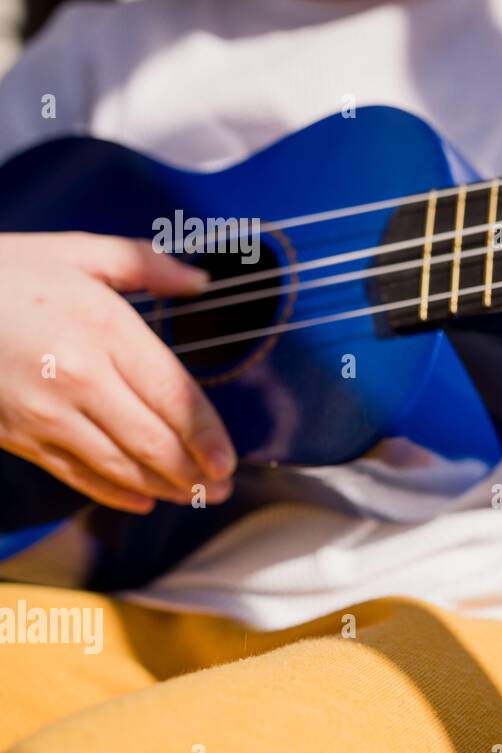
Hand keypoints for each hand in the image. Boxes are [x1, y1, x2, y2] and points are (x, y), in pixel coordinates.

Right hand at [0, 232, 235, 513]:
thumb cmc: (2, 273)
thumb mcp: (76, 252)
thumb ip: (145, 265)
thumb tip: (198, 280)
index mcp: (104, 329)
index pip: (173, 396)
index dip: (208, 436)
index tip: (229, 460)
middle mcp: (80, 378)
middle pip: (153, 441)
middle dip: (194, 473)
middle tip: (222, 488)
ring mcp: (46, 412)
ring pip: (119, 466)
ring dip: (163, 487)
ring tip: (193, 496)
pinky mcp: (19, 435)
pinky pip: (76, 474)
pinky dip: (114, 493)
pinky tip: (142, 500)